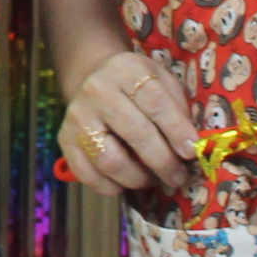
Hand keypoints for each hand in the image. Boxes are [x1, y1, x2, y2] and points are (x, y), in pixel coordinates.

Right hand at [60, 46, 199, 192]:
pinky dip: (112, 187)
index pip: (155, 103)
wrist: (93, 78)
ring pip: (110, 160)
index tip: (192, 152)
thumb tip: (192, 147)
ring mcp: (77, 116)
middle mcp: (97, 90)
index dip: (177, 130)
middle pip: (135, 134)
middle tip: (178, 177)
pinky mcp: (65, 139)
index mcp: (126, 70)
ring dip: (138, 178)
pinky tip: (126, 182)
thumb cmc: (138, 86)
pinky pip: (89, 175)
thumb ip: (179, 107)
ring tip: (153, 179)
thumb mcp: (161, 80)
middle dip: (163, 162)